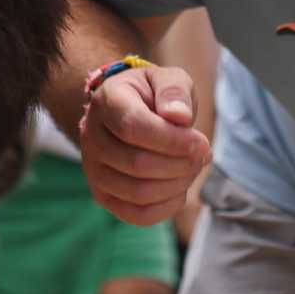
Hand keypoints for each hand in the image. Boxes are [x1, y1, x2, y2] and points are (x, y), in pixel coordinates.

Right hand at [79, 65, 210, 225]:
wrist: (129, 110)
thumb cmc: (153, 95)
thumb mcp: (168, 78)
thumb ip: (175, 92)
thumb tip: (179, 117)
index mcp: (107, 102)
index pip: (134, 128)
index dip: (173, 141)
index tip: (201, 142)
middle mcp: (91, 137)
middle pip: (137, 164)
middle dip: (181, 164)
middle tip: (203, 154)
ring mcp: (93, 169)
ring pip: (138, 193)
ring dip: (177, 185)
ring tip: (192, 167)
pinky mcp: (103, 195)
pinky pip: (137, 215)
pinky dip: (167, 207)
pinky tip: (180, 188)